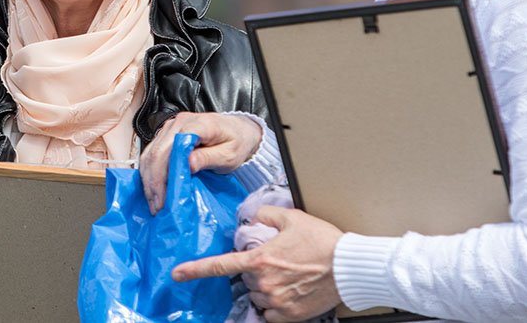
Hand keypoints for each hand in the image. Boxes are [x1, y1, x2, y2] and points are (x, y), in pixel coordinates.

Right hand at [139, 112, 261, 213]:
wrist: (239, 130)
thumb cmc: (237, 143)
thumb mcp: (229, 155)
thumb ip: (208, 158)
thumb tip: (188, 164)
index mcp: (197, 125)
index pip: (171, 148)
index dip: (162, 175)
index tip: (163, 199)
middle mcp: (179, 123)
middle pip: (156, 152)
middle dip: (153, 183)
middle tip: (156, 207)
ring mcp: (171, 127)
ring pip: (150, 154)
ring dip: (149, 180)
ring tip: (154, 202)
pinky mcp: (167, 134)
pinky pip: (152, 153)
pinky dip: (150, 173)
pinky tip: (154, 189)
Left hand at [172, 206, 342, 322]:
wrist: (349, 267)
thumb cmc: (323, 242)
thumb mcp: (291, 218)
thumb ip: (266, 215)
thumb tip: (256, 218)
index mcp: (260, 259)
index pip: (220, 266)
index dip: (195, 270)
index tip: (177, 275)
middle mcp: (264, 283)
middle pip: (246, 280)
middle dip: (256, 271)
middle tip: (279, 262)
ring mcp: (277, 302)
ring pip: (258, 296)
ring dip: (266, 288)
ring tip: (289, 276)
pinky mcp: (290, 316)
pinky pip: (271, 313)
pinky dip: (276, 305)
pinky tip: (290, 292)